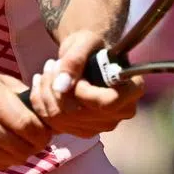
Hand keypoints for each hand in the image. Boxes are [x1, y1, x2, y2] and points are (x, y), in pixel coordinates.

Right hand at [0, 70, 51, 169]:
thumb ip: (22, 95)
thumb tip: (48, 111)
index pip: (30, 126)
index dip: (44, 133)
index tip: (46, 130)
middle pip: (23, 147)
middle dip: (36, 146)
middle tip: (37, 138)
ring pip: (12, 160)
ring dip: (22, 154)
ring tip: (20, 141)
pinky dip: (5, 158)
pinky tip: (2, 146)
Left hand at [28, 30, 143, 138]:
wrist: (87, 55)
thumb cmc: (92, 45)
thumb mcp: (84, 42)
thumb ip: (74, 60)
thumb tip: (61, 86)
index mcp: (132, 89)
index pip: (107, 103)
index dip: (84, 91)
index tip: (75, 74)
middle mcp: (121, 112)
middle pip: (79, 113)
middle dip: (56, 88)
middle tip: (51, 64)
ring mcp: (102, 125)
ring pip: (62, 119)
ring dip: (45, 92)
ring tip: (47, 70)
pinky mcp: (84, 131)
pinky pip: (53, 123)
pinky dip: (41, 102)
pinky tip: (41, 84)